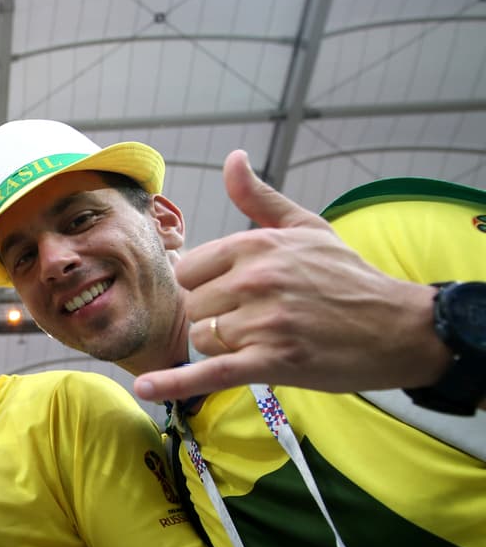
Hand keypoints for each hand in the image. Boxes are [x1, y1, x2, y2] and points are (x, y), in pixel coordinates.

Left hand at [134, 150, 443, 401]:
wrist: (401, 327)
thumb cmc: (349, 277)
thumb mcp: (305, 227)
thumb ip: (258, 198)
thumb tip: (233, 158)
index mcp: (254, 246)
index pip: (189, 271)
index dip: (206, 286)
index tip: (234, 292)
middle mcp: (254, 280)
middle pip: (194, 307)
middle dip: (218, 317)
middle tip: (261, 318)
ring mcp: (262, 322)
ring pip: (204, 339)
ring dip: (226, 346)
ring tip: (268, 338)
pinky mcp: (272, 361)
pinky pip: (209, 372)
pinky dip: (175, 382)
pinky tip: (145, 387)